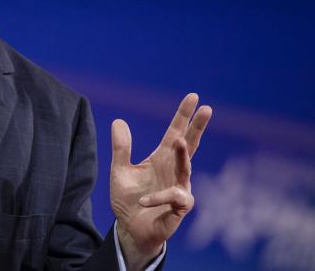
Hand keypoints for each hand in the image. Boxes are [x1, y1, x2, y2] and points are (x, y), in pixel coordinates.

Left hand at [110, 93, 211, 270]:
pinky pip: (172, 198)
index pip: (175, 132)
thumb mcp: (120, 171)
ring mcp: (179, 188)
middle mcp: (174, 170)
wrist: (130, 229)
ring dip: (184, 156)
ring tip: (181, 141)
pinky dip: (157, 197)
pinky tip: (143, 199)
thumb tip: (118, 120)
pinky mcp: (178, 208)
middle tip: (207, 109)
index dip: (183, 115)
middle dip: (198, 127)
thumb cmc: (130, 200)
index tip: (193, 97)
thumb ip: (121, 148)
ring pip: (186, 169)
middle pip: (190, 145)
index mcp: (162, 158)